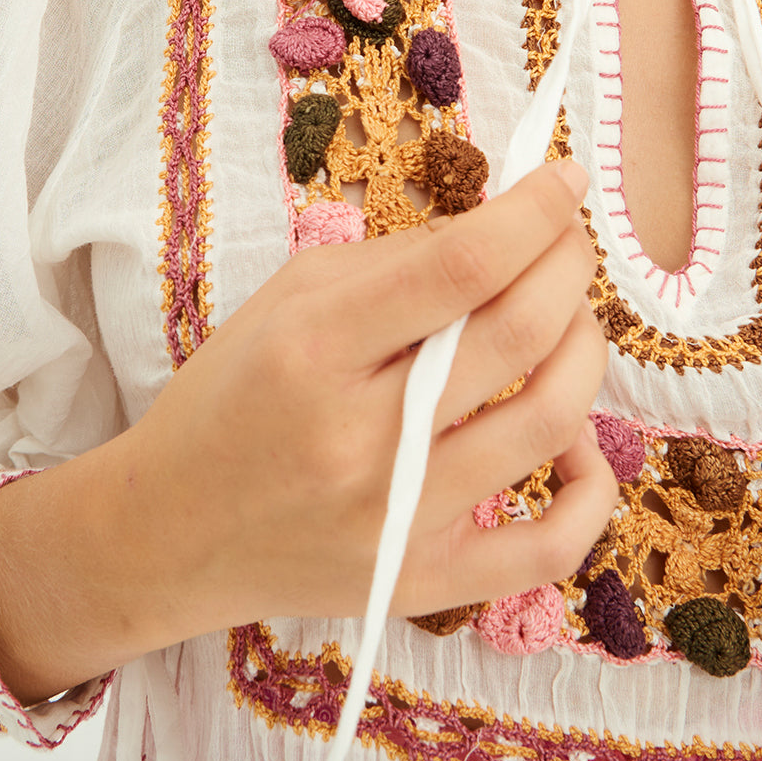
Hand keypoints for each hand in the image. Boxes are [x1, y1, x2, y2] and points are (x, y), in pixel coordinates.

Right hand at [127, 158, 617, 634]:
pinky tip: (578, 442)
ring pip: (550, 421)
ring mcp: (398, 521)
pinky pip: (551, 547)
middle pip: (517, 333)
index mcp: (314, 350)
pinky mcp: (423, 582)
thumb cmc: (227, 399)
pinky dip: (592, 486)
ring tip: (567, 319)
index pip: (460, 266)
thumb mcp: (286, 299)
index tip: (566, 178)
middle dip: (569, 264)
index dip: (534, 211)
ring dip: (583, 346)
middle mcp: (361, 440)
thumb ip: (395, 260)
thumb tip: (500, 229)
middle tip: (568, 240)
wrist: (169, 535)